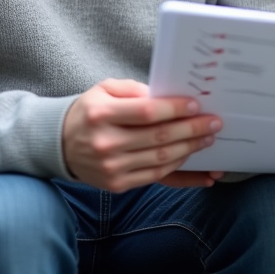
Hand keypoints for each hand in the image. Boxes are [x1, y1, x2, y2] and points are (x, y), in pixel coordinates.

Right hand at [62, 78, 223, 191]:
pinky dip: (180, 172)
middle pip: (158, 138)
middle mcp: (106, 143)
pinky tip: (198, 165)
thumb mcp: (104, 90)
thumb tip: (166, 97)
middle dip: (191, 130)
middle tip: (213, 123)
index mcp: (102, 115)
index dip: (174, 109)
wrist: (60, 144)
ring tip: (207, 139)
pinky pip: (156, 178)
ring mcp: (112, 167)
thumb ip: (133, 90)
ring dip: (189, 149)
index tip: (196, 105)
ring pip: (160, 159)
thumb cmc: (89, 112)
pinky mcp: (117, 184)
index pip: (146, 113)